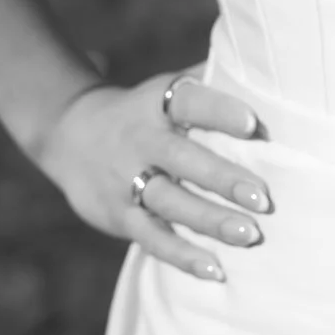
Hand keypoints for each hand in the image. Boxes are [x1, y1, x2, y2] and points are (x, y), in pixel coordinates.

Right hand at [36, 68, 270, 281]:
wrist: (69, 133)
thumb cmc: (145, 109)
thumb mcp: (167, 88)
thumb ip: (210, 79)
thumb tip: (265, 64)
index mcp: (158, 103)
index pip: (190, 102)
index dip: (219, 111)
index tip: (253, 123)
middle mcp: (141, 140)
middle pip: (183, 160)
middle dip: (223, 179)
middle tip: (264, 198)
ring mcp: (127, 181)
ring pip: (171, 204)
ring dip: (211, 221)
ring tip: (251, 234)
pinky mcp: (119, 217)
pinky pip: (153, 240)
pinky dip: (183, 257)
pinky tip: (217, 270)